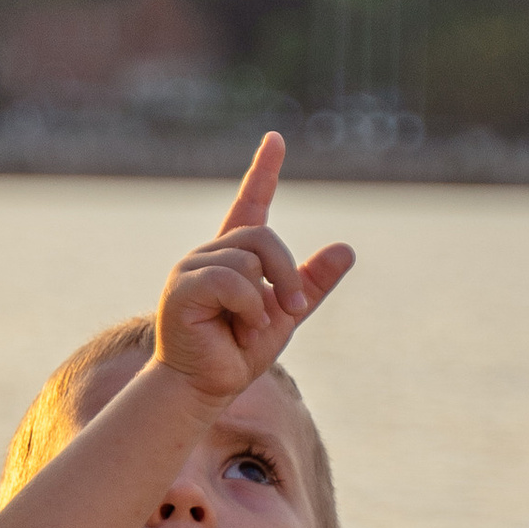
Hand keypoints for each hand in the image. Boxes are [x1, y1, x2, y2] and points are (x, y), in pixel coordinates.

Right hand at [154, 131, 353, 404]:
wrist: (206, 388)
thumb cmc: (240, 352)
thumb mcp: (287, 313)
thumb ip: (311, 282)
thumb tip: (347, 248)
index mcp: (234, 256)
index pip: (251, 203)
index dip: (264, 171)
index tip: (276, 140)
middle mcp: (211, 253)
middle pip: (263, 237)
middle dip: (288, 275)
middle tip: (293, 311)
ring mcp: (191, 267)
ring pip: (249, 261)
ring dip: (264, 302)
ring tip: (249, 330)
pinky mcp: (181, 287)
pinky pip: (230, 280)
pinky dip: (247, 308)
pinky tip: (238, 329)